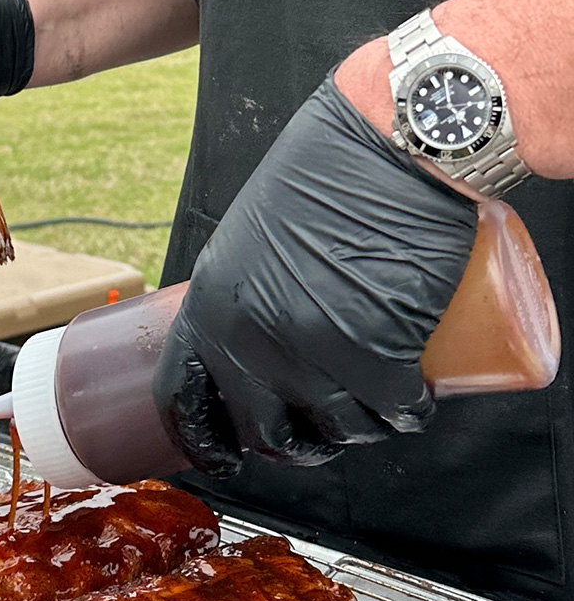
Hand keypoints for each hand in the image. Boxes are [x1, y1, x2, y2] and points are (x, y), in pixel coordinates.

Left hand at [153, 74, 478, 475]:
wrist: (390, 141)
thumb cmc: (325, 176)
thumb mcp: (249, 239)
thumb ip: (241, 296)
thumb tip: (256, 350)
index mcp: (210, 308)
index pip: (184, 398)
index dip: (204, 440)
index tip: (224, 459)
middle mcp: (250, 339)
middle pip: (265, 430)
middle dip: (297, 446)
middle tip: (323, 435)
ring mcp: (311, 351)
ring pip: (336, 430)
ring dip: (360, 434)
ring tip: (377, 413)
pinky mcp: (375, 353)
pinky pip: (392, 412)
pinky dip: (408, 416)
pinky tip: (415, 405)